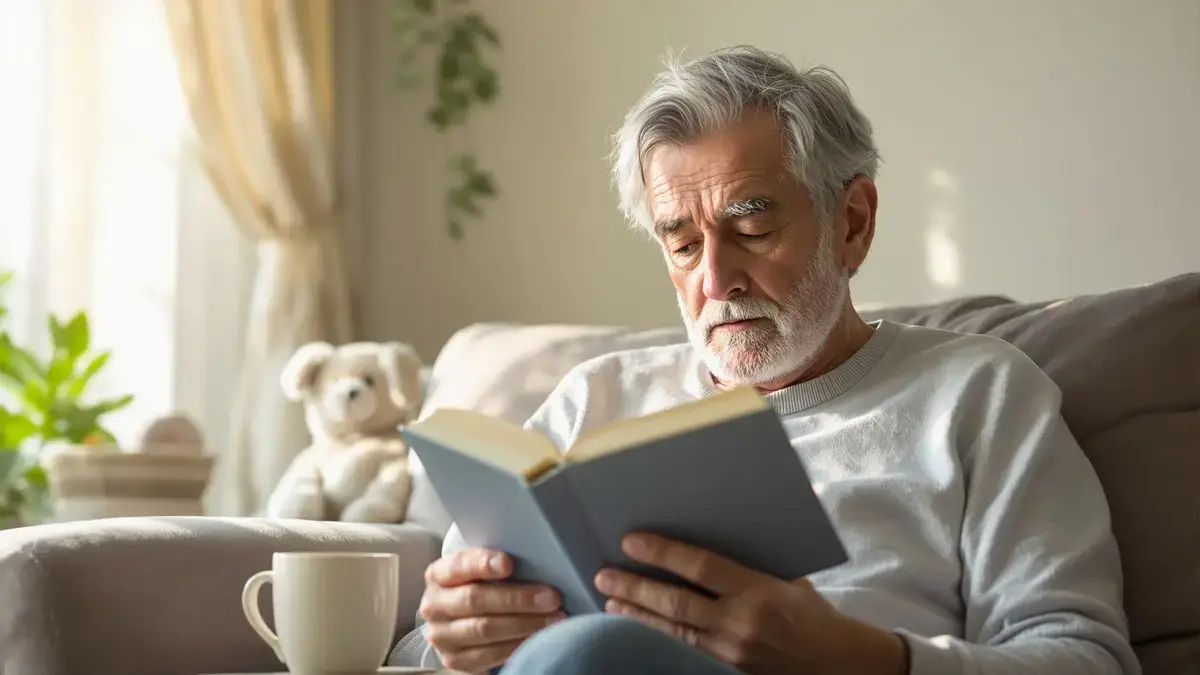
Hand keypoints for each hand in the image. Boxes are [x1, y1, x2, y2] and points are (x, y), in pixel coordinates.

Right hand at [419, 548, 565, 672]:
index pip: (458, 565)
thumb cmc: (482, 587)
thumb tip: (539, 558)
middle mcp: (435, 605)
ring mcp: (442, 636)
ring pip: (484, 629)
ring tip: (553, 619)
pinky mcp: (455, 660)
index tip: (509, 563)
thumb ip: (500, 564)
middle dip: (517, 598)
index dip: (482, 563)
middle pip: (475, 599)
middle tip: (551, 597)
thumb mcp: (483, 570)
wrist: (463, 621)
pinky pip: (488, 655)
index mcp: (439, 575)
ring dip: (524, 624)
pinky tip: (538, 639)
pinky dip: (517, 646)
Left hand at [594, 533, 906, 674]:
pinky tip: (634, 632)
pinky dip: (655, 641)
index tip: (631, 541)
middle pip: (675, 603)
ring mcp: (732, 654)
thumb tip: (713, 533)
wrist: (841, 666)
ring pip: (671, 633)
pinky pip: (682, 655)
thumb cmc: (814, 616)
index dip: (662, 553)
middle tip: (603, 573)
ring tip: (609, 600)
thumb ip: (750, 565)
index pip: (701, 567)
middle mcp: (741, 623)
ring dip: (636, 615)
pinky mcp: (727, 674)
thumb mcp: (788, 581)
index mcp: (759, 591)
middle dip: (635, 586)